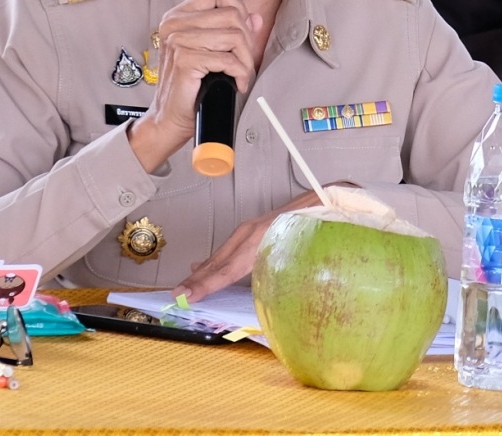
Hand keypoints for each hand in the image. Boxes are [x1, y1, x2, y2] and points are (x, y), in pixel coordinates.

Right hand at [125, 0, 262, 174]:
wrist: (169, 117)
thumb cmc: (188, 86)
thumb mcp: (210, 52)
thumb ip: (231, 31)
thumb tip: (255, 18)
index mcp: (178, 15)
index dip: (237, 7)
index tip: (242, 30)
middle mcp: (175, 23)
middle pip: (232, 15)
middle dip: (247, 41)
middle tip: (243, 60)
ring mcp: (177, 40)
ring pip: (234, 36)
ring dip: (246, 60)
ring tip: (241, 74)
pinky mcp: (184, 60)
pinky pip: (228, 59)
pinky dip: (240, 73)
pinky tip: (237, 83)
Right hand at [178, 191, 324, 300]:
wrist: (324, 199)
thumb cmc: (316, 226)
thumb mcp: (302, 256)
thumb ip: (281, 277)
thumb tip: (270, 304)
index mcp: (260, 241)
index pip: (226, 269)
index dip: (205, 284)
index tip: (186, 295)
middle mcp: (251, 234)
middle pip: (219, 261)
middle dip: (196, 280)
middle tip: (177, 294)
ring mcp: (251, 229)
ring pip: (222, 254)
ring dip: (203, 271)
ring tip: (187, 286)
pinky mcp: (254, 228)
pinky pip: (229, 248)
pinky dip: (214, 260)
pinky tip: (203, 265)